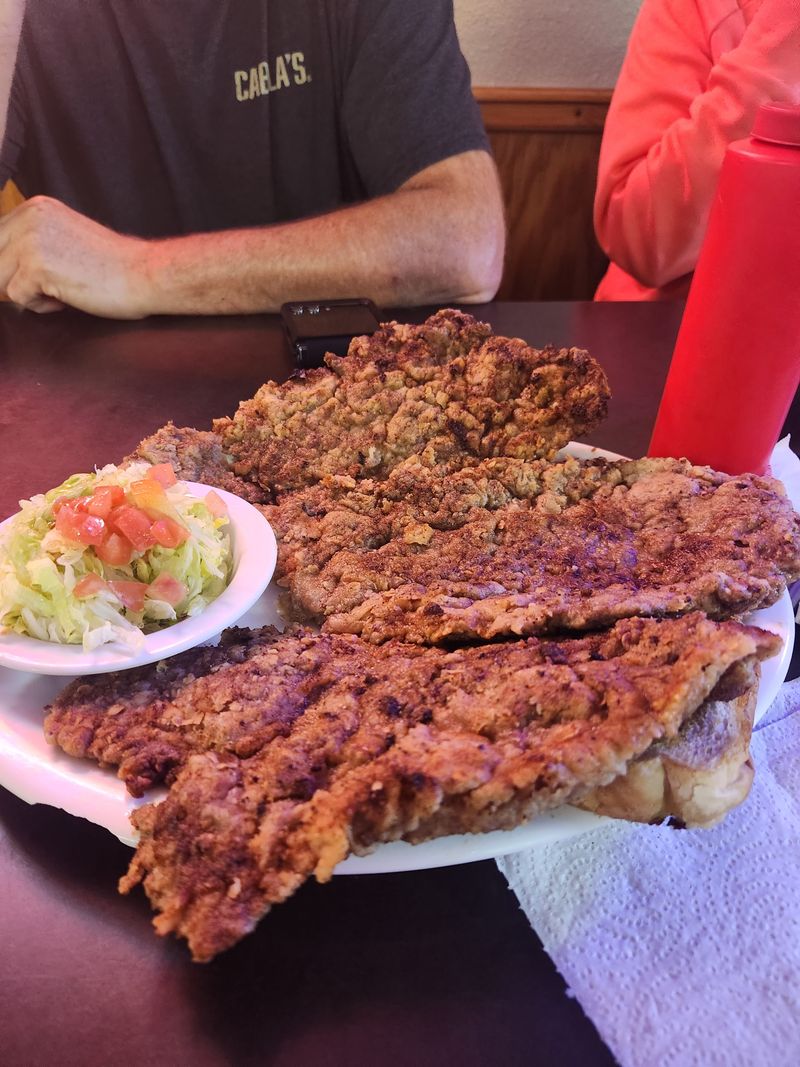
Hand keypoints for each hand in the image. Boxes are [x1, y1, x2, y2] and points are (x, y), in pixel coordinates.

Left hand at [0, 196, 150, 316]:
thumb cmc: (113, 266)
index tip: (32, 277)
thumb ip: (33, 241)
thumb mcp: (65, 238)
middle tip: (46, 288)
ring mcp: (31, 240)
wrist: (145, 275)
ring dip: (26, 292)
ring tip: (59, 291)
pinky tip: (66, 299)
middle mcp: (30, 217)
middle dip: (12, 280)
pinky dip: (40, 306)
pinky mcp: (37, 266)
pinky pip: (17, 297)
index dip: (7, 266)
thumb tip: (3, 267)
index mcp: (36, 208)